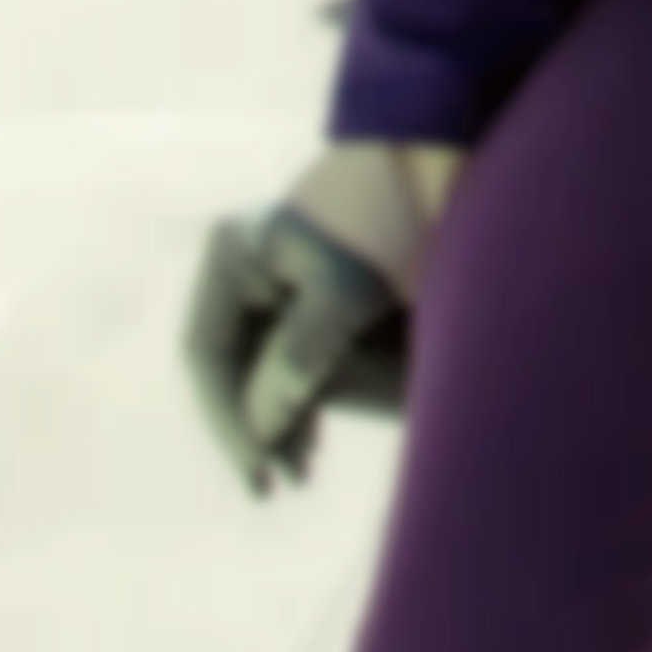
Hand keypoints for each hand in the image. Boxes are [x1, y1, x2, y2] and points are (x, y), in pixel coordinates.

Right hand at [182, 203, 403, 495]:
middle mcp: (242, 269)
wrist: (444, 165)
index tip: (259, 466)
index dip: (227, 419)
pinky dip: (299, 400)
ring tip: (300, 473)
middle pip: (229, 368)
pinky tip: (312, 443)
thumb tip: (260, 433)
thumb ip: (300, 360)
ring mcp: (272, 282)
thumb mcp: (347, 293)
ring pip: (258, 369)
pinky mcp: (308, 296)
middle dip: (253, 428)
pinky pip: (287, 360)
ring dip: (276, 421)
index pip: (207, 356)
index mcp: (232, 254)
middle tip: (277, 485)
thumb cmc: (397, 218)